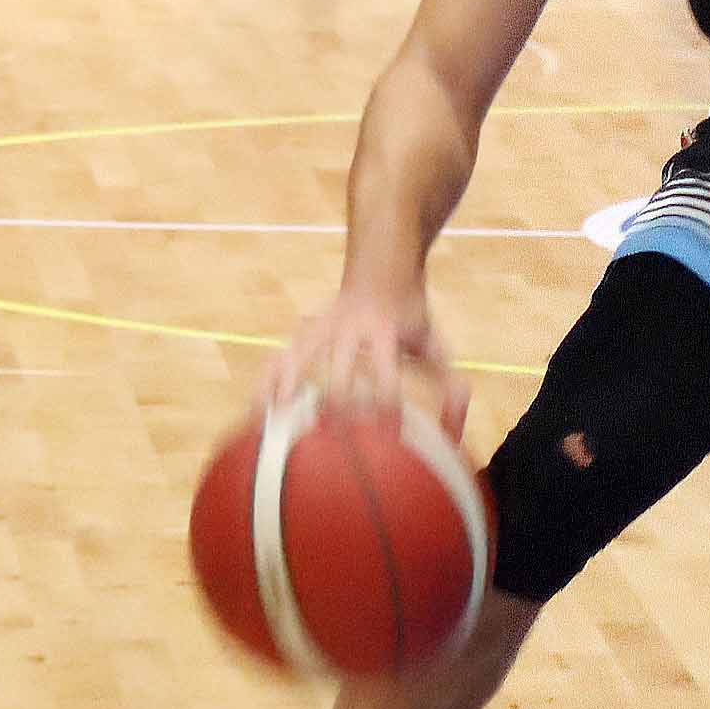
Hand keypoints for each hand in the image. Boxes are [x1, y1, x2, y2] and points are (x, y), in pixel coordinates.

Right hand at [266, 280, 466, 440]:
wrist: (381, 266)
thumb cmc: (409, 314)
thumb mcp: (434, 344)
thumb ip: (448, 386)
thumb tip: (455, 432)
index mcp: (384, 335)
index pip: (385, 372)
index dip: (386, 402)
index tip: (387, 435)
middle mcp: (348, 332)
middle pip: (339, 371)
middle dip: (336, 404)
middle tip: (332, 442)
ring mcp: (320, 331)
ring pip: (298, 360)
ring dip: (288, 394)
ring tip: (274, 429)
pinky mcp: (301, 334)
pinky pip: (278, 360)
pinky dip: (265, 386)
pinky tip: (254, 417)